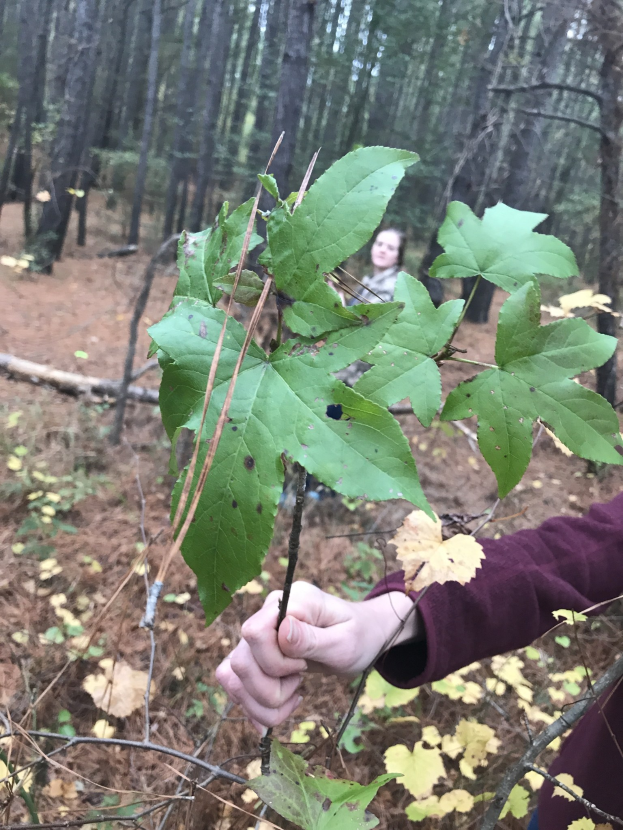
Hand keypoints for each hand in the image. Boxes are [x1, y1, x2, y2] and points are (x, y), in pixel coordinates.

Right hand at [215, 581, 418, 730]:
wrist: (362, 637)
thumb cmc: (359, 636)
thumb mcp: (345, 642)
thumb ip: (312, 639)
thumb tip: (281, 632)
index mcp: (290, 601)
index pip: (255, 632)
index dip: (275, 661)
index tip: (303, 666)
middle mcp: (267, 614)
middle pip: (240, 660)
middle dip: (269, 689)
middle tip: (299, 684)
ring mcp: (258, 635)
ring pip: (233, 676)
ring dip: (261, 702)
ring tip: (291, 698)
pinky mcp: (255, 655)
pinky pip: (235, 684)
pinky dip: (255, 706)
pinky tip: (278, 710)